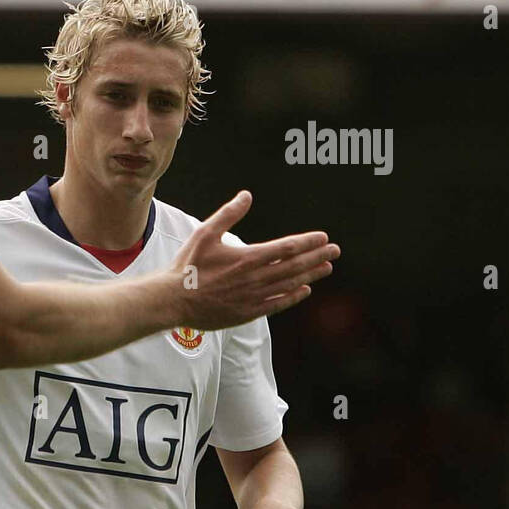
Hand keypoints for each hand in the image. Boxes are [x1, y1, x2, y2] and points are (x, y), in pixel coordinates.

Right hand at [171, 191, 338, 329]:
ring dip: (310, 275)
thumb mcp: (205, 233)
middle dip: (316, 256)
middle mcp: (256, 278)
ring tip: (326, 268)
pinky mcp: (247, 312)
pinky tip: (303, 290)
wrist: (173, 300)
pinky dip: (293, 296)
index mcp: (248, 257)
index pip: (287, 247)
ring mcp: (253, 297)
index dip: (308, 242)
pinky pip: (277, 304)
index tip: (323, 237)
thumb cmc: (188, 266)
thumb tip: (246, 195)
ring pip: (289, 284)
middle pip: (294, 265)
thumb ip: (229, 213)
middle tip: (334, 251)